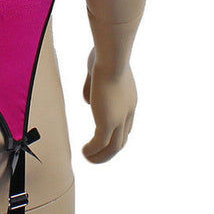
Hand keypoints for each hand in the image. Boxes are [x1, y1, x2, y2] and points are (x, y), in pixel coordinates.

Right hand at [81, 48, 136, 163]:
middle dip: (109, 149)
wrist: (112, 57)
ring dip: (102, 155)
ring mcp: (119, 118)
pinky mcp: (108, 122)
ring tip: (88, 158)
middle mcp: (128, 111)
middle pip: (122, 138)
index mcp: (129, 99)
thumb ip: (93, 87)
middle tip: (97, 155)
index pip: (125, 123)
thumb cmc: (104, 55)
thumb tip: (88, 100)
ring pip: (114, 146)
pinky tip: (84, 152)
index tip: (103, 137)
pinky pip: (100, 143)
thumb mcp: (97, 71)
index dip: (115, 132)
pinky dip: (93, 151)